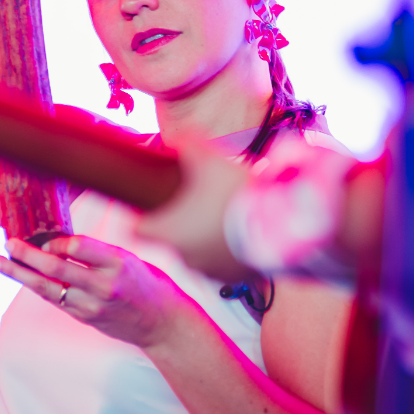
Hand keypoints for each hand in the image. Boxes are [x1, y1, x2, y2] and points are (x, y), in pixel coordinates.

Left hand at [0, 235, 188, 348]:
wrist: (162, 322)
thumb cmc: (148, 283)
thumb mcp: (129, 257)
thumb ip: (98, 253)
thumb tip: (61, 243)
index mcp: (118, 263)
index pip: (78, 247)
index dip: (57, 241)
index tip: (45, 237)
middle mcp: (103, 286)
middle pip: (56, 269)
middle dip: (27, 255)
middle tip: (8, 243)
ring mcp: (92, 305)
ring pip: (48, 289)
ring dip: (21, 274)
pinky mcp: (85, 318)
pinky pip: (56, 300)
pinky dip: (38, 286)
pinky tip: (24, 276)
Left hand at [136, 141, 250, 281]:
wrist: (278, 226)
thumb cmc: (235, 195)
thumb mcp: (209, 160)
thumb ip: (190, 145)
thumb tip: (183, 135)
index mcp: (168, 232)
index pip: (135, 230)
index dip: (136, 218)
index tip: (143, 210)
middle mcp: (183, 257)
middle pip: (170, 240)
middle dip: (179, 224)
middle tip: (194, 205)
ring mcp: (209, 271)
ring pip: (197, 254)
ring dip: (204, 240)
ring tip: (220, 219)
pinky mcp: (235, 278)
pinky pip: (223, 266)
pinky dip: (227, 253)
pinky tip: (238, 236)